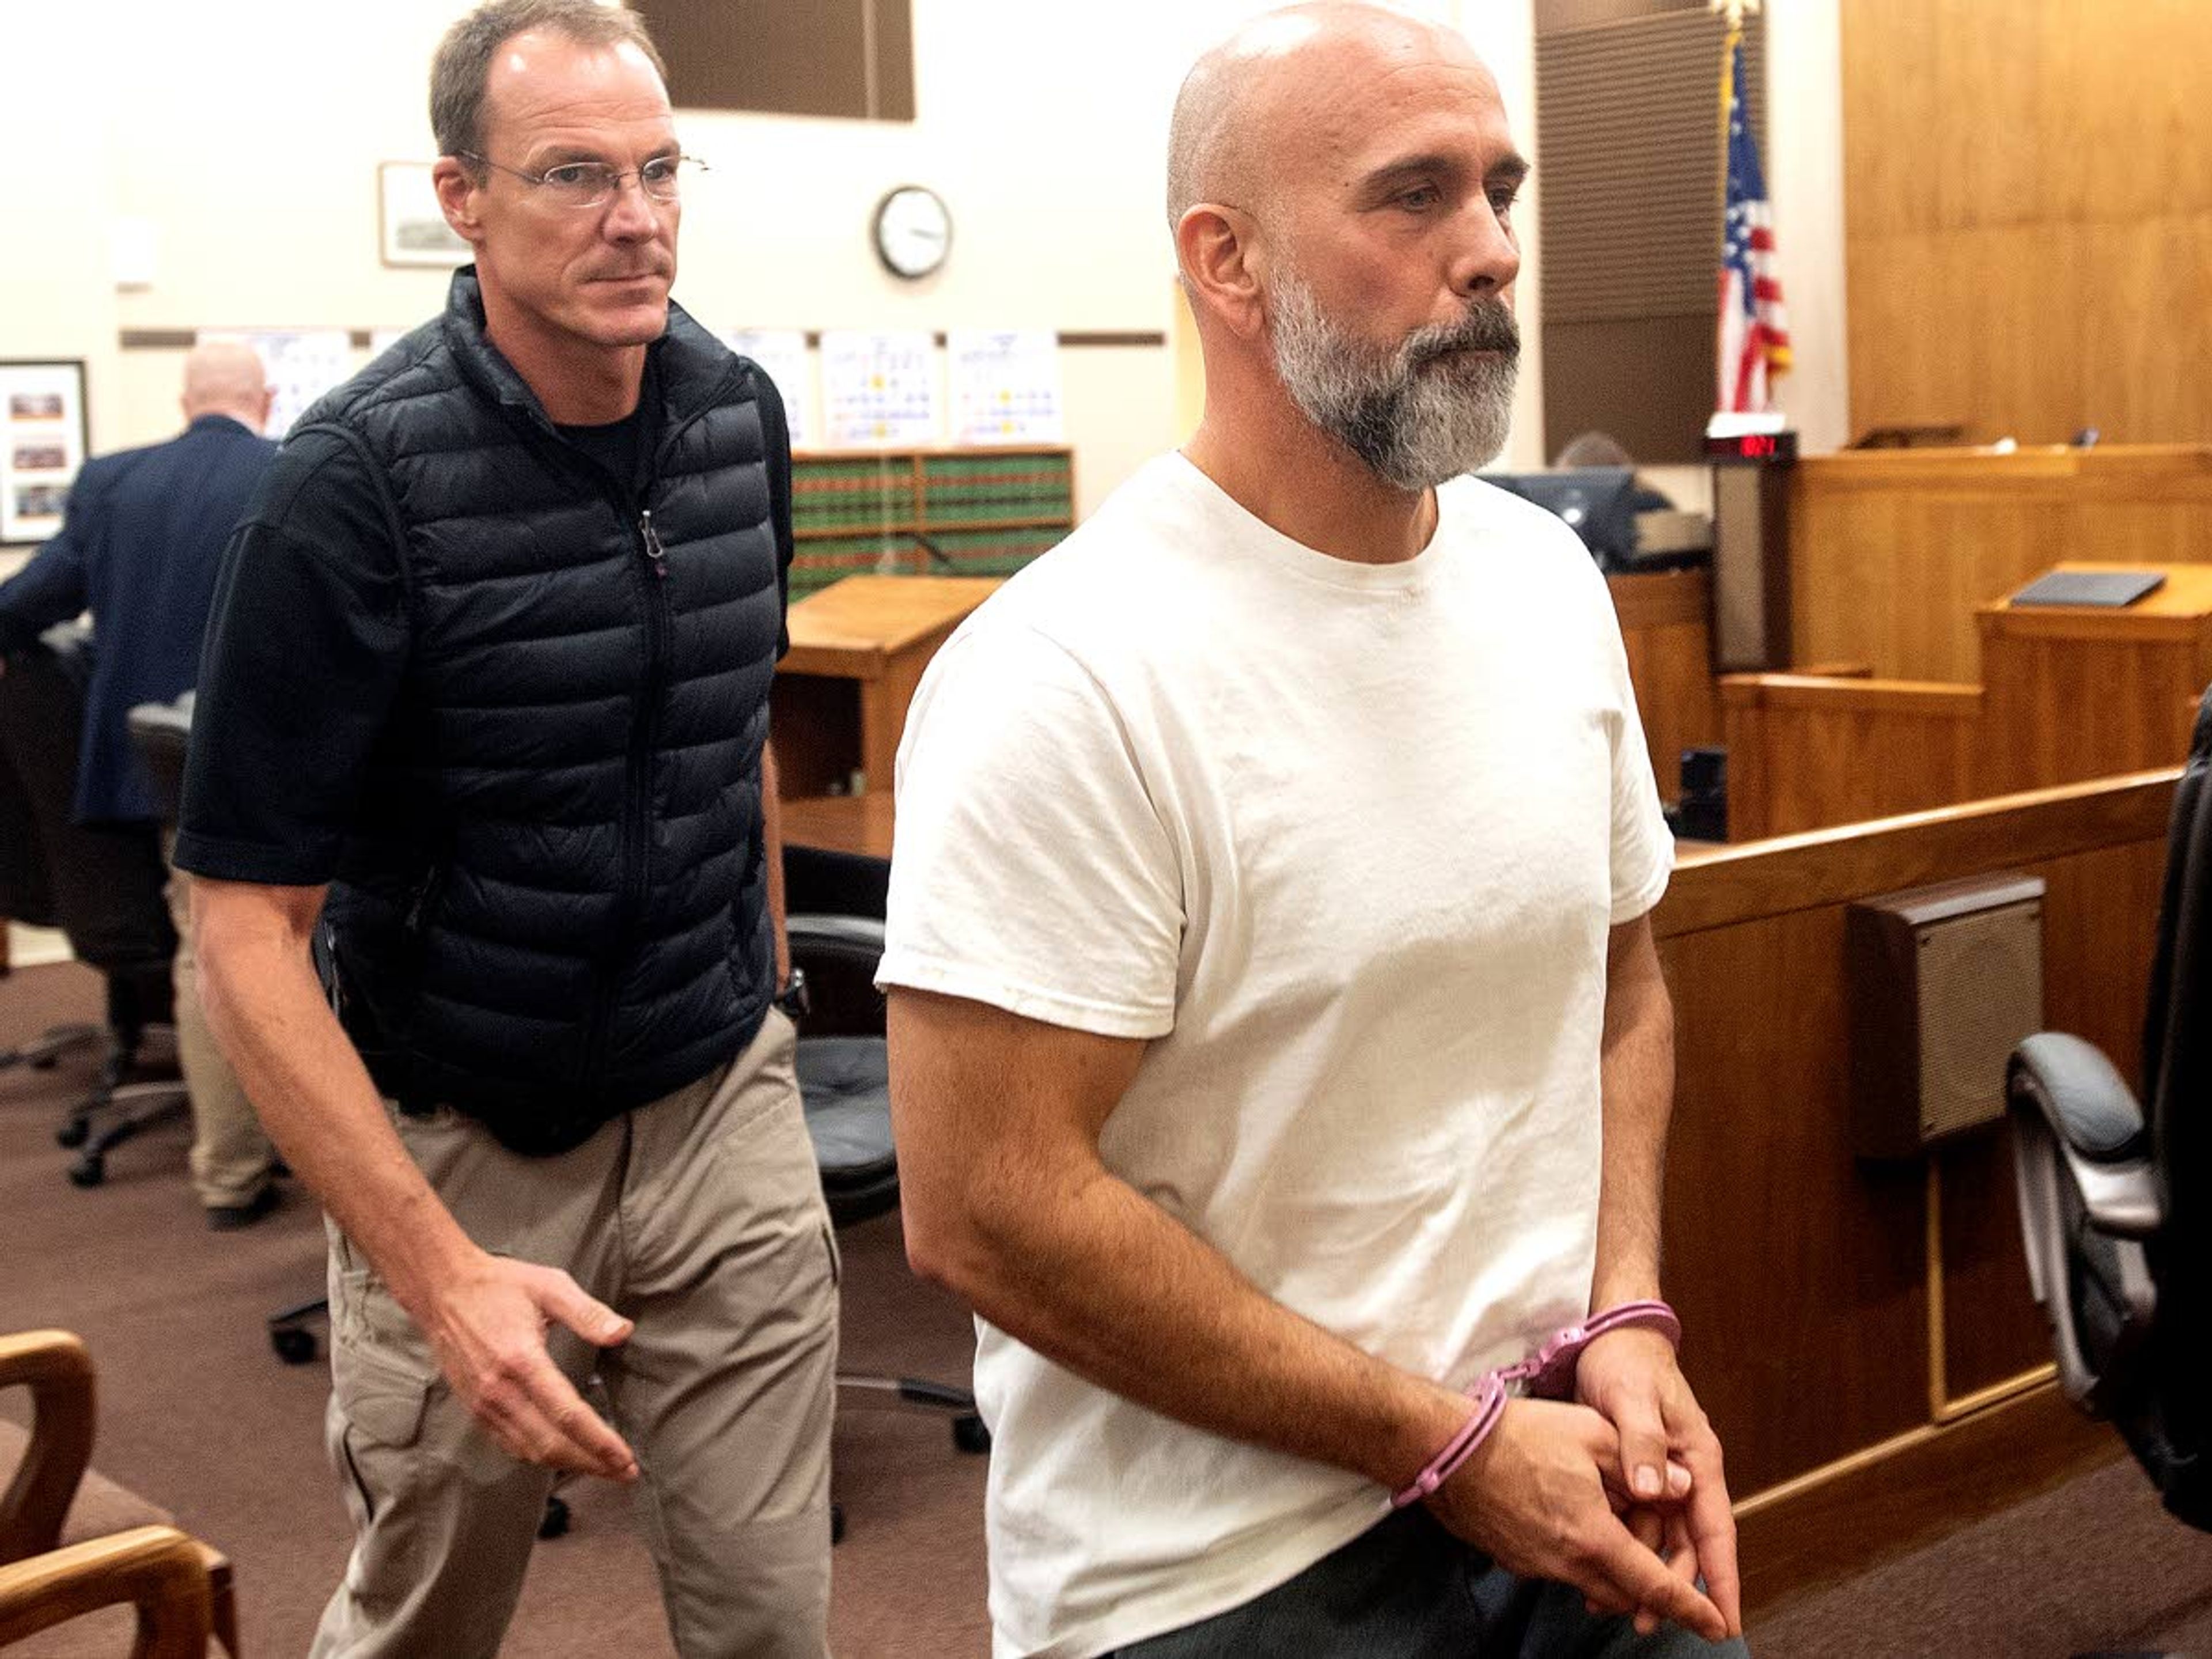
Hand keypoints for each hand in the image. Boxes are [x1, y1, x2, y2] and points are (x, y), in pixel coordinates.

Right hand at [418, 1251, 638, 1480]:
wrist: (442, 1292)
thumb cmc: (499, 1286)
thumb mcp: (549, 1286)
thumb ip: (588, 1313)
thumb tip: (623, 1333)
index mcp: (521, 1360)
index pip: (566, 1414)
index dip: (598, 1441)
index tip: (625, 1458)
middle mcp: (499, 1390)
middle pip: (549, 1444)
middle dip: (591, 1463)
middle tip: (625, 1472)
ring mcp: (483, 1404)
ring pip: (529, 1450)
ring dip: (568, 1465)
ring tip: (602, 1468)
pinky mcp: (474, 1409)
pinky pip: (509, 1444)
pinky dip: (538, 1457)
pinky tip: (562, 1456)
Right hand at [1426, 1397, 1728, 1642]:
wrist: (1446, 1450)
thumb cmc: (1517, 1436)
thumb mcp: (1590, 1433)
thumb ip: (1641, 1464)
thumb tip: (1683, 1484)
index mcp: (1593, 1536)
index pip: (1656, 1585)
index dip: (1692, 1608)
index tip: (1719, 1626)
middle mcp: (1567, 1563)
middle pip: (1626, 1595)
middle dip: (1653, 1591)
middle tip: (1669, 1571)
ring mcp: (1537, 1566)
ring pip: (1593, 1584)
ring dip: (1615, 1572)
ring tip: (1615, 1531)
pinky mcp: (1515, 1560)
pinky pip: (1561, 1570)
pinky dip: (1580, 1557)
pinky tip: (1571, 1519)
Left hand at [1575, 1327, 1740, 1636]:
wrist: (1611, 1338)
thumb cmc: (1627, 1363)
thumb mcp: (1631, 1399)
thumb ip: (1642, 1443)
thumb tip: (1653, 1491)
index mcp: (1697, 1460)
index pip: (1716, 1530)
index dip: (1723, 1578)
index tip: (1726, 1622)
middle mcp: (1685, 1474)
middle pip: (1686, 1543)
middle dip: (1672, 1586)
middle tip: (1645, 1622)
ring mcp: (1662, 1476)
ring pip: (1659, 1537)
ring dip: (1642, 1569)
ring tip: (1610, 1603)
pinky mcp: (1636, 1473)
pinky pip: (1636, 1520)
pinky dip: (1622, 1543)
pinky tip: (1598, 1565)